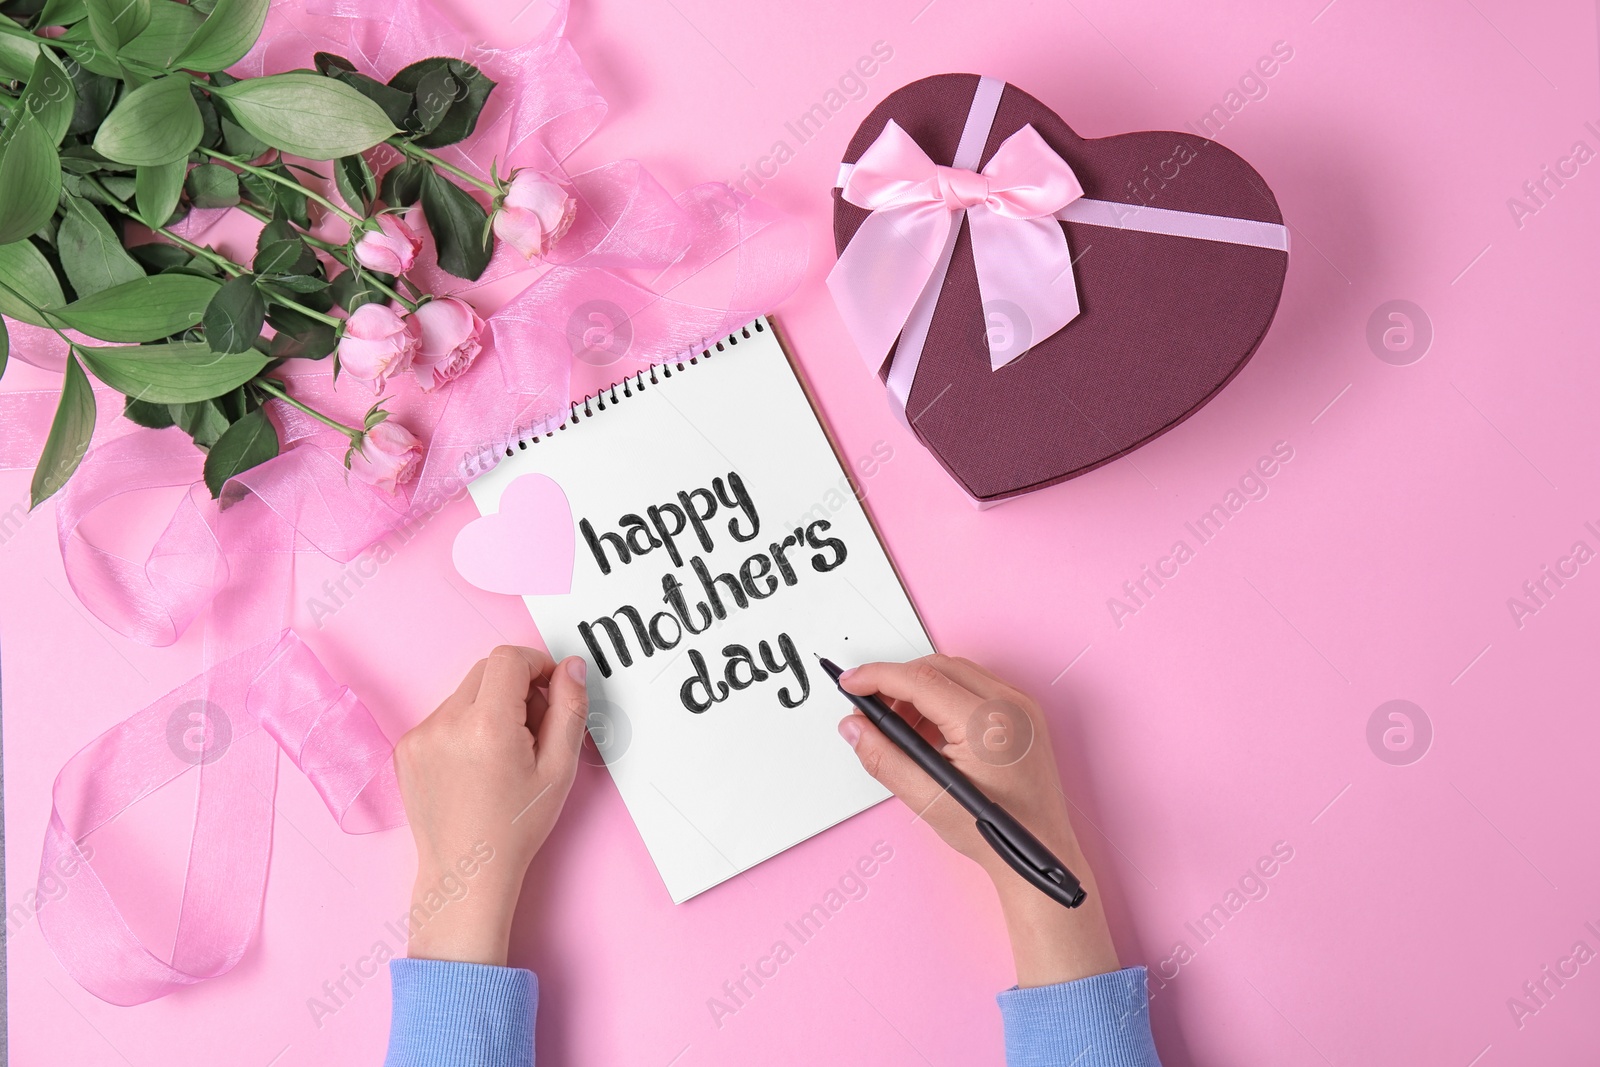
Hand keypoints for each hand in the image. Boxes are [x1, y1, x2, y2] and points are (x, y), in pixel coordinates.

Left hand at [393, 645, 588, 965]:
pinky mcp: (407, 749)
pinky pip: (444, 716)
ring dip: (490, 707)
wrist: (466, 873)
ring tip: (503, 754)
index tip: (550, 688)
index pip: (509, 658)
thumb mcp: (559, 769)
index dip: (537, 665)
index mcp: (488, 724)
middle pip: (486, 670)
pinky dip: (465, 727)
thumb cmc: (516, 827)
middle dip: (516, 686)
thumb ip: (569, 709)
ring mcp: (421, 735)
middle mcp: (447, 723)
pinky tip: (477, 766)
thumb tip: (570, 667)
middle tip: (533, 728)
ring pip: (465, 693)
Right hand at [837, 655, 1119, 986]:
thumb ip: (884, 758)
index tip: (851, 682)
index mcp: (987, 723)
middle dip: (897, 683)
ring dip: (921, 690)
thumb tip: (854, 728)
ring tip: (901, 727)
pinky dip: (946, 697)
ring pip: (956, 673)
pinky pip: (976, 687)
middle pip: (937, 668)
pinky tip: (930, 730)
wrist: (1041, 851)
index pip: (920, 679)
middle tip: (870, 708)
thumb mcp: (928, 798)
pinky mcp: (1025, 714)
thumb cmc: (996, 833)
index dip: (877, 677)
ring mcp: (1022, 706)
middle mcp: (1010, 705)